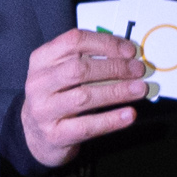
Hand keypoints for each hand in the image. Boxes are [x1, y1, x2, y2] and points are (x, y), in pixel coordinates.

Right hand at [21, 29, 150, 168]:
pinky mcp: (54, 135)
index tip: (129, 51)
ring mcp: (43, 110)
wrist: (35, 135)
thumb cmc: (57, 96)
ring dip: (117, 91)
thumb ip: (88, 60)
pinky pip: (87, 126)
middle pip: (79, 69)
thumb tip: (128, 57)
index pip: (74, 41)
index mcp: (41, 59)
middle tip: (138, 70)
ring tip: (140, 89)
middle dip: (114, 67)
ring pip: (84, 97)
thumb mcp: (62, 72)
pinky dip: (111, 119)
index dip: (105, 43)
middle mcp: (38, 83)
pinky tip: (129, 114)